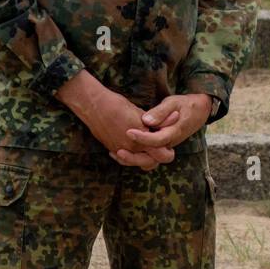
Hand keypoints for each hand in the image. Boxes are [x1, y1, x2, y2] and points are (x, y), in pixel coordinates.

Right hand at [58, 72, 179, 169]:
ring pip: (138, 162)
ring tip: (148, 149)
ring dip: (144, 158)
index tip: (168, 141)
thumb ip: (157, 120)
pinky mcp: (112, 150)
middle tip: (161, 148)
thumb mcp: (140, 112)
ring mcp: (120, 151)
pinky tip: (132, 148)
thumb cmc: (117, 105)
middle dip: (157, 157)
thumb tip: (175, 117)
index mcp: (141, 138)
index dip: (166, 148)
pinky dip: (130, 156)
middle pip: (150, 162)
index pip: (161, 152)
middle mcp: (131, 148)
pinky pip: (125, 159)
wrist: (93, 106)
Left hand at [125, 94, 211, 154]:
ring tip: (114, 152)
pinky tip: (118, 150)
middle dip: (134, 157)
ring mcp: (164, 147)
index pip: (156, 141)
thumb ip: (160, 112)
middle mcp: (169, 144)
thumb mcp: (173, 103)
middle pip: (151, 159)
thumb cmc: (185, 105)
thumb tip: (146, 121)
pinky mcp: (159, 147)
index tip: (128, 131)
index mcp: (173, 133)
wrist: (199, 111)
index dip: (142, 137)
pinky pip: (146, 157)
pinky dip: (133, 156)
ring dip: (132, 160)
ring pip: (147, 161)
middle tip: (118, 150)